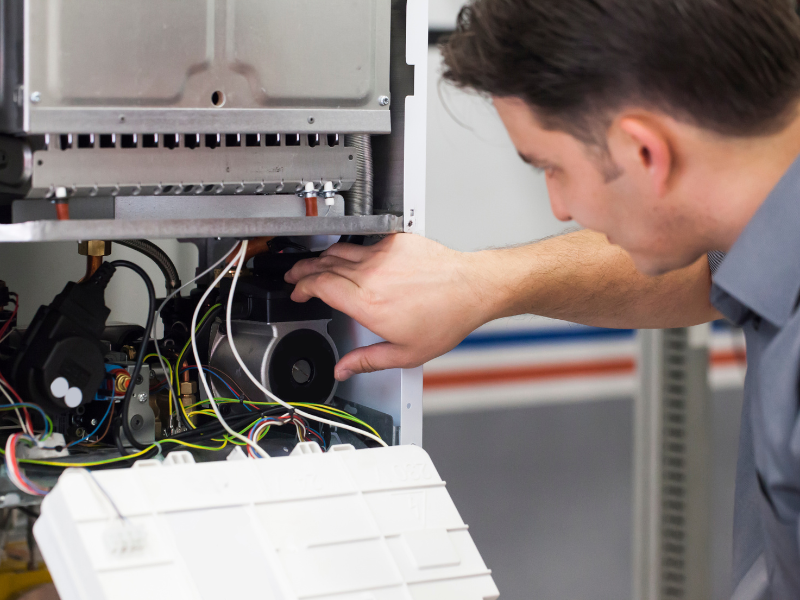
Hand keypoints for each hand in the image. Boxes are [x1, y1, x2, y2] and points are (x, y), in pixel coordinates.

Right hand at [285, 234, 491, 380]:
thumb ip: (368, 360)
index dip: (302, 287)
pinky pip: (363, 243)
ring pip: (340, 251)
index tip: (297, 292)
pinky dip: (349, 250)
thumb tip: (344, 370)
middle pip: (324, 265)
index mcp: (367, 302)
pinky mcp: (395, 242)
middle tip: (295, 277)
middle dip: (303, 271)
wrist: (471, 289)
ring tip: (314, 265)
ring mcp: (383, 255)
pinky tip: (347, 255)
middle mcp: (371, 275)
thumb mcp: (406, 353)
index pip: (320, 285)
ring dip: (322, 258)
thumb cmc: (445, 318)